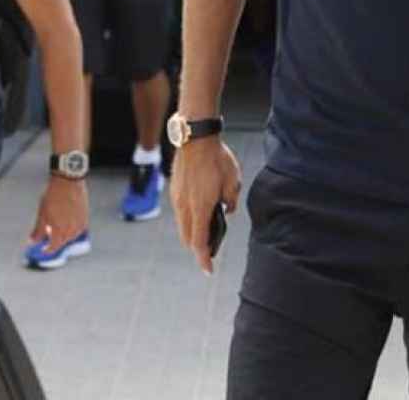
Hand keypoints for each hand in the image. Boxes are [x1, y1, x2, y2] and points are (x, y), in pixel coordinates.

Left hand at [29, 177, 88, 254]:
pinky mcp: (85, 218)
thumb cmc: (53, 197)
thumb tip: (33, 241)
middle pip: (63, 242)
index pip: (54, 247)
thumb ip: (38, 231)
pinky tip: (68, 224)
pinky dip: (73, 230)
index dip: (47, 250)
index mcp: (59, 231)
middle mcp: (71, 230)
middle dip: (55, 242)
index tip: (43, 249)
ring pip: (72, 237)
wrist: (68, 182)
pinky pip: (79, 230)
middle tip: (49, 236)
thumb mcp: (42, 214)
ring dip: (64, 236)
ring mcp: (80, 225)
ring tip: (58, 228)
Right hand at [172, 137, 240, 274]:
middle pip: (188, 238)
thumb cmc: (216, 158)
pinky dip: (189, 219)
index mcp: (200, 208)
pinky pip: (180, 213)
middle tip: (212, 248)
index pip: (199, 243)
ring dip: (193, 232)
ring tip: (208, 228)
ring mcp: (177, 198)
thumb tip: (227, 210)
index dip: (204, 259)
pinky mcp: (175, 190)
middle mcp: (185, 207)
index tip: (208, 270)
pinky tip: (201, 210)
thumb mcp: (233, 181)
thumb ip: (231, 201)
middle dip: (198, 247)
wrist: (195, 138)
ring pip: (182, 226)